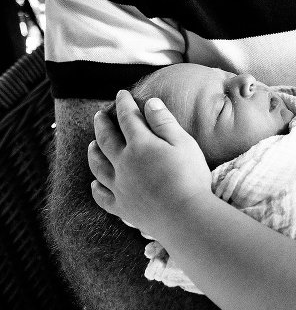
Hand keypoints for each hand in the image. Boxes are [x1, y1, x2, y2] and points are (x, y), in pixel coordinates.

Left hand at [88, 90, 211, 236]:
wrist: (185, 216)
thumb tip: (149, 103)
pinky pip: (102, 197)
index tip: (121, 94)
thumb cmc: (190, 177)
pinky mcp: (122, 208)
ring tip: (91, 145)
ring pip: (99, 166)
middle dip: (102, 124)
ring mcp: (120, 187)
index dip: (123, 104)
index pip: (127, 118)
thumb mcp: (183, 143)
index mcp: (141, 145)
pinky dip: (96, 189)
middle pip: (107, 140)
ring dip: (93, 153)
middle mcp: (124, 163)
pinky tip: (94, 185)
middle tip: (99, 115)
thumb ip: (164, 122)